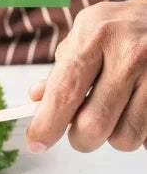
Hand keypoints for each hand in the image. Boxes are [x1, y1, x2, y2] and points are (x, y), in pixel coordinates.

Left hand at [27, 0, 146, 153]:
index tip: (37, 143)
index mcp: (93, 37)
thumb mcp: (83, 38)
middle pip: (92, 126)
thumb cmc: (118, 30)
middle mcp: (128, 54)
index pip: (62, 95)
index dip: (45, 127)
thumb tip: (37, 100)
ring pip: (124, 138)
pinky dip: (138, 132)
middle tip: (81, 129)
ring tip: (115, 112)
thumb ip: (59, 73)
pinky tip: (135, 110)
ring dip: (112, 136)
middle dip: (81, 138)